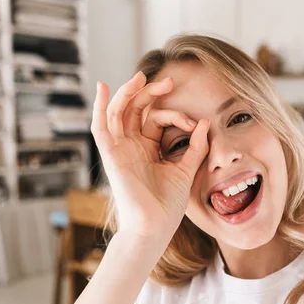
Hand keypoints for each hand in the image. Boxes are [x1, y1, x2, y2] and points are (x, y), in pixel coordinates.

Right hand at [91, 71, 208, 237]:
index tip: (194, 123)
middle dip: (150, 93)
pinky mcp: (110, 156)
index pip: (157, 120)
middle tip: (169, 82)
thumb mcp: (186, 170)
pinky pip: (100, 127)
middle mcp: (132, 146)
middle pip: (136, 110)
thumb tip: (204, 122)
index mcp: (148, 149)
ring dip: (128, 92)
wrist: (155, 227)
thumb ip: (196, 146)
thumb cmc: (168, 204)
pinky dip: (99, 107)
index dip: (176, 115)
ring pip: (118, 112)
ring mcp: (120, 150)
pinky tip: (101, 87)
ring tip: (141, 76)